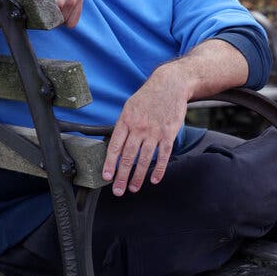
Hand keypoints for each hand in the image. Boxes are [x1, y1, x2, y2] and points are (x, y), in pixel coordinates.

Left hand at [102, 65, 187, 195]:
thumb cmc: (148, 97)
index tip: (106, 176)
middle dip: (122, 176)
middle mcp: (139, 127)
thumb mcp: (129, 107)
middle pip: (128, 156)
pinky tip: (154, 179)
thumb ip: (123, 126)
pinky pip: (163, 155)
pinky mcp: (169, 133)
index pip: (115, 146)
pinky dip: (159, 169)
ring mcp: (155, 131)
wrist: (170, 84)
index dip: (109, 163)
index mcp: (126, 120)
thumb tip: (115, 146)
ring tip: (133, 188)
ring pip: (144, 159)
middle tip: (118, 191)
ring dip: (138, 176)